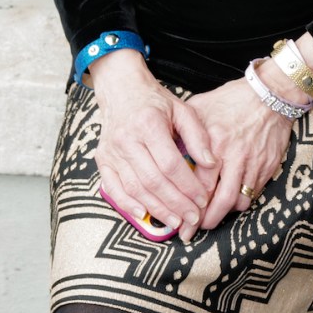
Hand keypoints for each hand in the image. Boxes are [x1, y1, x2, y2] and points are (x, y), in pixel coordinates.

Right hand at [89, 50, 217, 235]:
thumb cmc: (156, 101)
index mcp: (149, 124)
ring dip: (156, 209)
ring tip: (176, 222)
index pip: (170, 164)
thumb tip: (210, 163)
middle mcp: (127, 139)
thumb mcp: (182, 110)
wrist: (121, 90)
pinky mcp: (102, 160)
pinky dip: (128, 205)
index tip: (203, 199)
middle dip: (176, 204)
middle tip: (193, 218)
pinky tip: (144, 215)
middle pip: (153, 181)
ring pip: (135, 188)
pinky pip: (113, 188)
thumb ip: (197, 136)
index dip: (188, 186)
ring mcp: (111, 151)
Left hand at [189, 73, 301, 229]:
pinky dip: (240, 202)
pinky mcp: (266, 167)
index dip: (186, 205)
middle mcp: (233, 156)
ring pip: (237, 202)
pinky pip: (252, 194)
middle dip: (203, 221)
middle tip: (192, 231)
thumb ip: (183, 131)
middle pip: (218, 200)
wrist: (269, 95)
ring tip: (210, 220)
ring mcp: (252, 163)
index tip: (177, 219)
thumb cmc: (231, 100)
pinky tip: (229, 204)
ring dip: (222, 215)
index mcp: (213, 143)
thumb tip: (164, 150)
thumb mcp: (199, 108)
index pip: (197, 183)